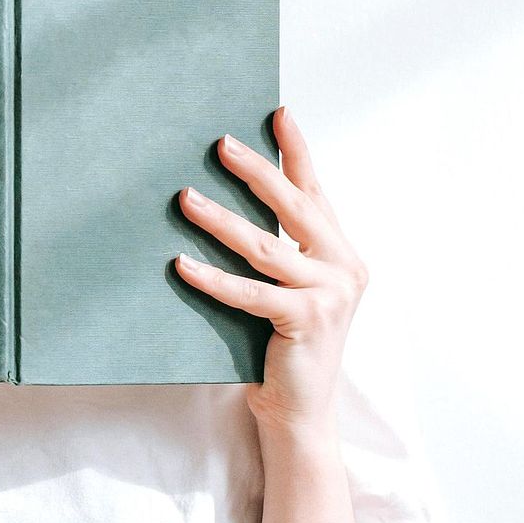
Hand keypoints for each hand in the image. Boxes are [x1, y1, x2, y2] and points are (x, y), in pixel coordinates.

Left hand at [175, 106, 367, 434]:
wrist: (299, 409)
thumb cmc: (281, 347)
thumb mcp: (284, 291)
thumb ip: (272, 254)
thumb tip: (215, 205)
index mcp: (339, 254)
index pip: (315, 192)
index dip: (297, 152)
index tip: (278, 113)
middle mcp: (343, 267)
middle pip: (294, 208)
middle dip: (257, 172)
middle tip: (220, 143)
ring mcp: (329, 295)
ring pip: (265, 247)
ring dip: (220, 220)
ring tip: (185, 197)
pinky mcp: (307, 321)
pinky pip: (249, 293)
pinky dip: (212, 278)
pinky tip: (180, 263)